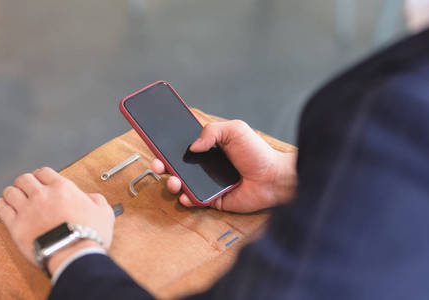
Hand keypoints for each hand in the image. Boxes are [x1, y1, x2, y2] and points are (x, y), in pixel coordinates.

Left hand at [0, 167, 114, 275]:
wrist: (74, 254)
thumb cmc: (90, 234)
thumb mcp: (104, 213)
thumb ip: (97, 200)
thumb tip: (90, 197)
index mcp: (63, 188)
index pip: (44, 172)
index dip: (41, 176)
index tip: (41, 181)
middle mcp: (42, 194)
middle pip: (24, 179)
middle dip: (25, 183)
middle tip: (27, 190)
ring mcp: (27, 209)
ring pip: (10, 191)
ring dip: (12, 193)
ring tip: (15, 198)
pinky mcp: (15, 225)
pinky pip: (1, 208)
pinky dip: (1, 205)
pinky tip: (3, 205)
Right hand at [152, 120, 297, 212]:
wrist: (274, 177)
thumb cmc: (257, 153)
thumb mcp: (235, 130)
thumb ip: (212, 131)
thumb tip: (192, 146)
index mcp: (208, 148)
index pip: (182, 146)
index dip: (167, 146)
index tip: (154, 143)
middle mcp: (205, 166)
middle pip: (176, 166)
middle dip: (162, 165)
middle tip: (158, 165)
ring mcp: (207, 183)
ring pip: (181, 184)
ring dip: (171, 183)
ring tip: (174, 180)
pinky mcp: (213, 200)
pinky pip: (194, 201)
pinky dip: (186, 199)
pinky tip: (185, 195)